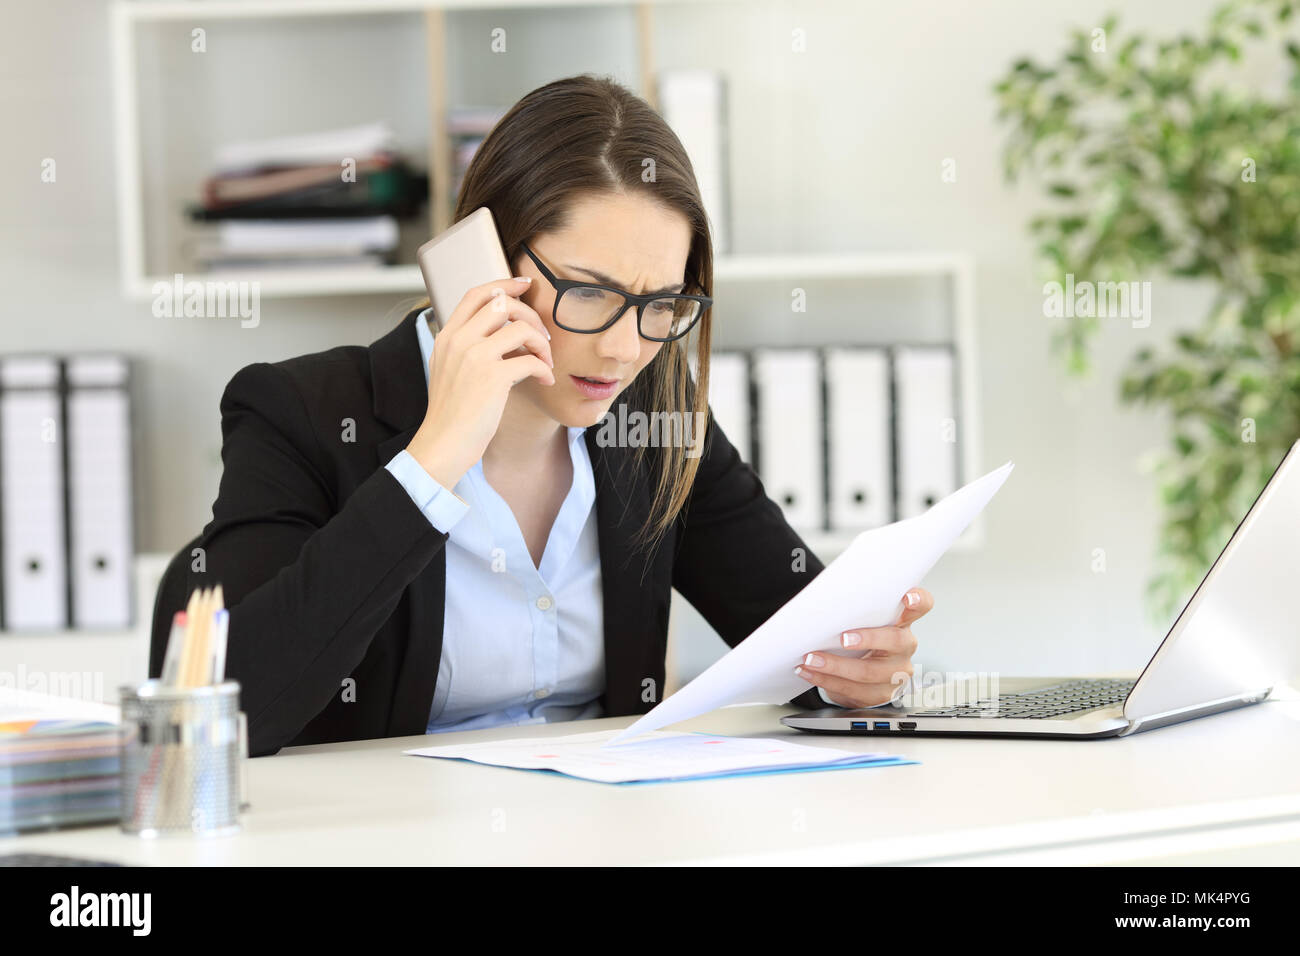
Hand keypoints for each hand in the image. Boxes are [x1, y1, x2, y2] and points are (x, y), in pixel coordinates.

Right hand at [405, 276, 554, 487]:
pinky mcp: (492, 378)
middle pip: (502, 304)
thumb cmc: (451, 413)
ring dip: (541, 344)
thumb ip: (466, 346)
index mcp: (447, 336)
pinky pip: (531, 360)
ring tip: (545, 362)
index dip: (504, 283)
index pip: (476, 294)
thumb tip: (502, 332)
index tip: (525, 284)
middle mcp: (459, 341)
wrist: (442, 444)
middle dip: (530, 315)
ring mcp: (475, 357)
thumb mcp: (448, 370)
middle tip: (542, 337)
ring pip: (521, 328)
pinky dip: (544, 369)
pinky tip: (544, 381)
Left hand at [795, 586, 931, 707]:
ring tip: (811, 659)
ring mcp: (897, 673)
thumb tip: (825, 605)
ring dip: (835, 666)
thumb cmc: (860, 638)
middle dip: (867, 639)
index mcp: (903, 622)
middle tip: (842, 638)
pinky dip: (827, 681)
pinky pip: (854, 690)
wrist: (860, 673)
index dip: (918, 600)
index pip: (921, 606)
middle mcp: (904, 647)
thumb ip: (856, 612)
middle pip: (894, 640)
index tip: (907, 596)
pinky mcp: (882, 694)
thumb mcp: (863, 622)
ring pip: (869, 672)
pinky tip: (811, 673)